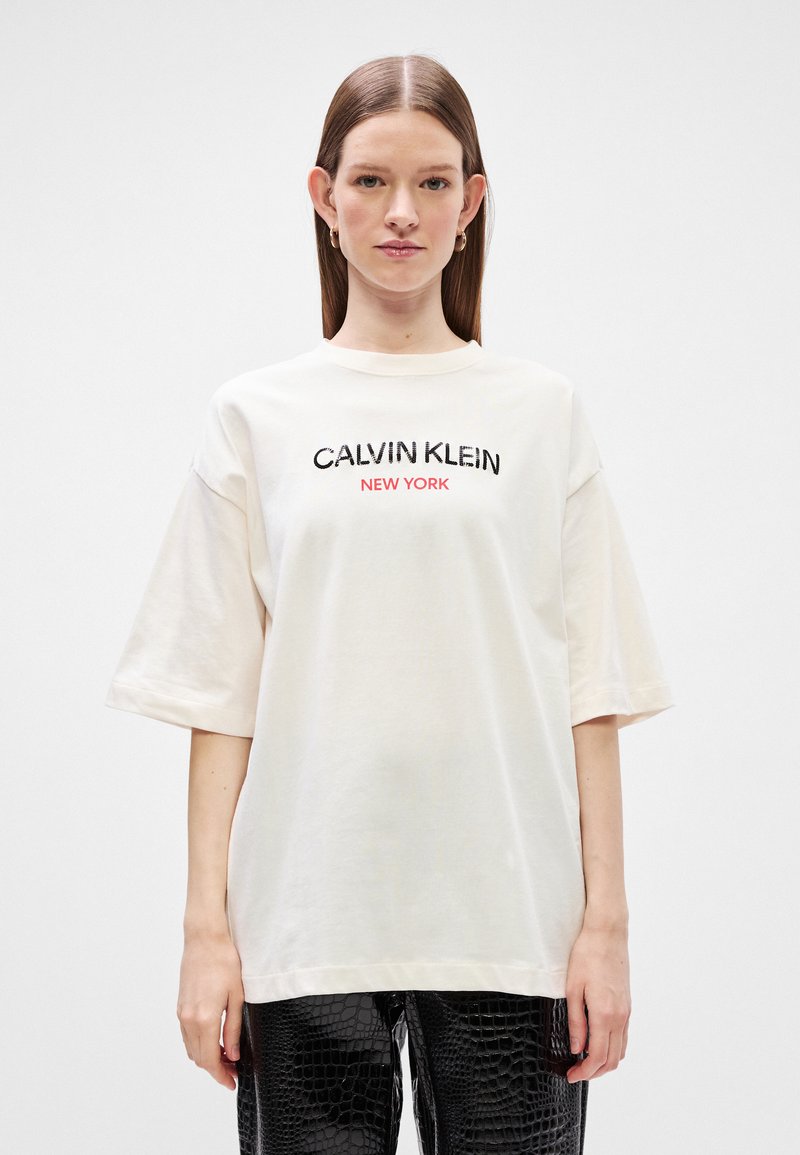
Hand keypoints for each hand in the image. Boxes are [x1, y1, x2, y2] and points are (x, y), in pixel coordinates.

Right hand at [177, 929, 244, 1089]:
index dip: (221, 1075)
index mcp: (205, 1018)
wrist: (204, 938)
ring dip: (206, 1057)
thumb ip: (233, 1029)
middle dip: (216, 1069)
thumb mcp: (236, 996)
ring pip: (191, 1048)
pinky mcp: (180, 1006)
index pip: (210, 1059)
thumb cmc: (224, 961)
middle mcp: (189, 1019)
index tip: (232, 1082)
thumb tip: (232, 1054)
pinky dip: (199, 1044)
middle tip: (234, 1071)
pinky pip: (187, 1035)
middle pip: (199, 1058)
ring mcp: (182, 1013)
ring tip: (226, 1056)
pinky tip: (213, 1040)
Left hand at [564, 923, 630, 1082]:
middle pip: (612, 1060)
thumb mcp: (573, 989)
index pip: (598, 1057)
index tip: (570, 1075)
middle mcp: (620, 1017)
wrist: (608, 934)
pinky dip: (612, 1048)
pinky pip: (623, 1036)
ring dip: (605, 1062)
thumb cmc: (587, 956)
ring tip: (585, 1061)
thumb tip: (577, 1048)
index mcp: (605, 1014)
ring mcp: (626, 1012)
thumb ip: (576, 1022)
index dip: (584, 1072)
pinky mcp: (628, 1005)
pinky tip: (598, 1043)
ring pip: (621, 1050)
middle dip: (594, 1072)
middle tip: (575, 1072)